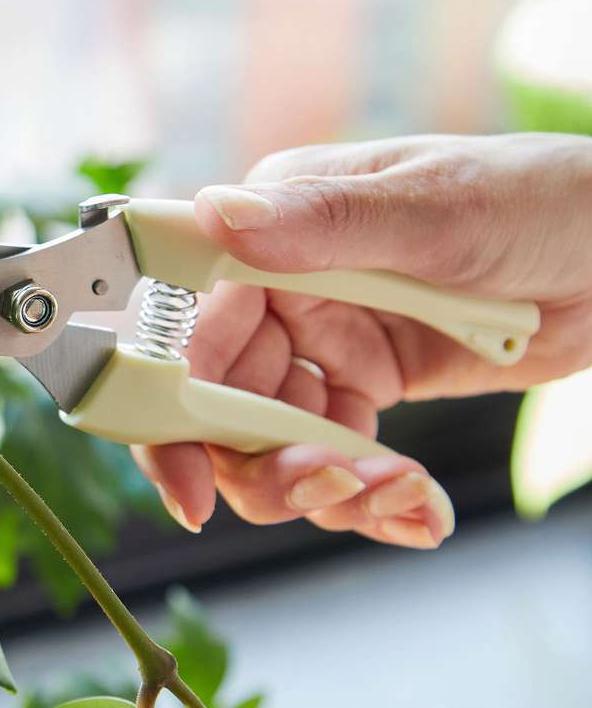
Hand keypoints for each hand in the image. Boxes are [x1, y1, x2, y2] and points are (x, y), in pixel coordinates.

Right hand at [135, 133, 591, 546]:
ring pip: (272, 444)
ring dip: (326, 488)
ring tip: (401, 493)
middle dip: (263, 465)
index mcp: (272, 232)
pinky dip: (372, 498)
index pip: (185, 328)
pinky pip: (337, 458)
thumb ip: (321, 223)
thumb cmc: (539, 198)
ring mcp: (322, 343)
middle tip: (331, 488)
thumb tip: (212, 212)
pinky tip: (419, 508)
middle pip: (217, 405)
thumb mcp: (434, 210)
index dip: (168, 410)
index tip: (188, 486)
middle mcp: (280, 290)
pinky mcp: (366, 387)